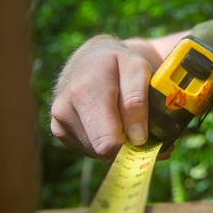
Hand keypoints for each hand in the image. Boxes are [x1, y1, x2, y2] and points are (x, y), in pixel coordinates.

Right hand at [49, 35, 154, 160]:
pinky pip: (90, 150)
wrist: (90, 59)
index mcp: (84, 93)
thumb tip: (137, 139)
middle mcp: (65, 110)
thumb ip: (137, 102)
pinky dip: (107, 144)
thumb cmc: (118, 63)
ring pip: (98, 153)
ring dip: (119, 146)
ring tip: (132, 126)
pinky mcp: (60, 132)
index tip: (153, 143)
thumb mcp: (138, 70)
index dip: (132, 148)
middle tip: (151, 139)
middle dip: (129, 150)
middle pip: (103, 150)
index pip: (107, 141)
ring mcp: (59, 123)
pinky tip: (115, 126)